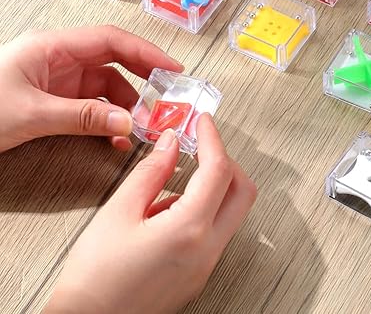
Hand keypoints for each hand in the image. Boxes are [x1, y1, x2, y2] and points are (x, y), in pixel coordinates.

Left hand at [0, 25, 182, 152]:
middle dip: (142, 81)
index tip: (172, 68)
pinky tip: (114, 136)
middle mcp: (59, 60)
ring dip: (126, 107)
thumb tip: (126, 120)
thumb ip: (81, 116)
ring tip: (140, 128)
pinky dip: (107, 121)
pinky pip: (91, 107)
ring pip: (105, 88)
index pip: (112, 41)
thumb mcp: (29, 113)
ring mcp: (57, 81)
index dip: (146, 52)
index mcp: (53, 47)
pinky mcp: (53, 102)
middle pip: (114, 63)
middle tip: (166, 100)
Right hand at [44, 115, 256, 313]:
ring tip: (172, 182)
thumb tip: (170, 143)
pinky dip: (203, 210)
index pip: (218, 170)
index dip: (212, 139)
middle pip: (242, 192)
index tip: (203, 122)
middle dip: (226, 161)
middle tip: (201, 145)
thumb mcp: (118, 214)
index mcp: (189, 230)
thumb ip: (150, 172)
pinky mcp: (198, 275)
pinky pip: (215, 232)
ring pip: (231, 213)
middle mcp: (207, 250)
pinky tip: (166, 211)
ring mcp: (206, 266)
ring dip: (213, 187)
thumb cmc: (94, 282)